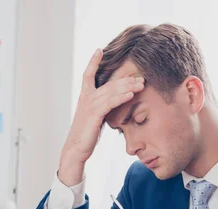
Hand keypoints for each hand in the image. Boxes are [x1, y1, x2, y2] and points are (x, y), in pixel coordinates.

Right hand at [58, 48, 144, 185]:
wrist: (76, 149)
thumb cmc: (86, 136)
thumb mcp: (94, 118)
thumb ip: (102, 108)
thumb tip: (114, 105)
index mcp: (85, 97)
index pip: (88, 75)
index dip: (93, 62)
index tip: (99, 50)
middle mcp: (86, 98)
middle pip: (109, 83)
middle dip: (126, 79)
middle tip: (141, 77)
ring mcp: (90, 105)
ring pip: (112, 91)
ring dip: (128, 86)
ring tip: (142, 84)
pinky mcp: (94, 114)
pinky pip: (110, 102)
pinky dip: (121, 97)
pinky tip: (132, 94)